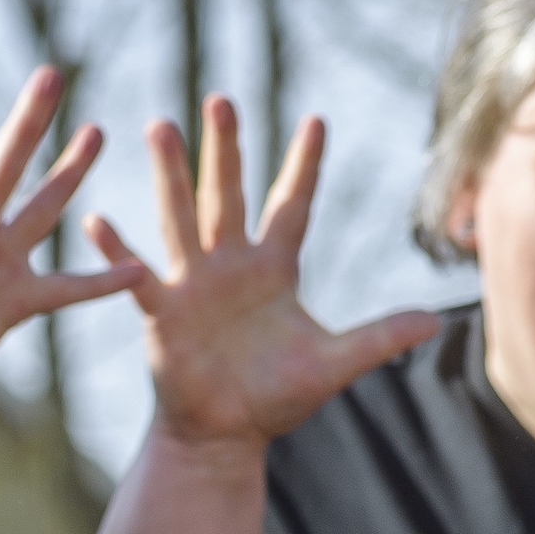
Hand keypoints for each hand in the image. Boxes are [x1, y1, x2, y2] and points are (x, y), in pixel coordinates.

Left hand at [0, 65, 131, 412]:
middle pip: (6, 166)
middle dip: (28, 123)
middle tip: (51, 72)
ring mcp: (0, 259)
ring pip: (43, 209)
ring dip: (69, 175)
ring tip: (96, 130)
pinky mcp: (18, 301)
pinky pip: (66, 289)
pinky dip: (99, 283)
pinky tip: (134, 269)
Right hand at [86, 101, 442, 454]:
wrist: (222, 434)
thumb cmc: (275, 399)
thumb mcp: (334, 365)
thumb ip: (379, 339)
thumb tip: (437, 323)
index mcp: (274, 270)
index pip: (292, 206)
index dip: (304, 166)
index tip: (316, 120)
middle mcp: (231, 266)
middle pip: (229, 195)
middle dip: (226, 148)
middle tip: (220, 99)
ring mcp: (193, 285)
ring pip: (182, 217)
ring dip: (172, 175)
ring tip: (161, 128)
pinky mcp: (163, 314)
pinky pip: (140, 275)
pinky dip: (118, 251)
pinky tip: (97, 220)